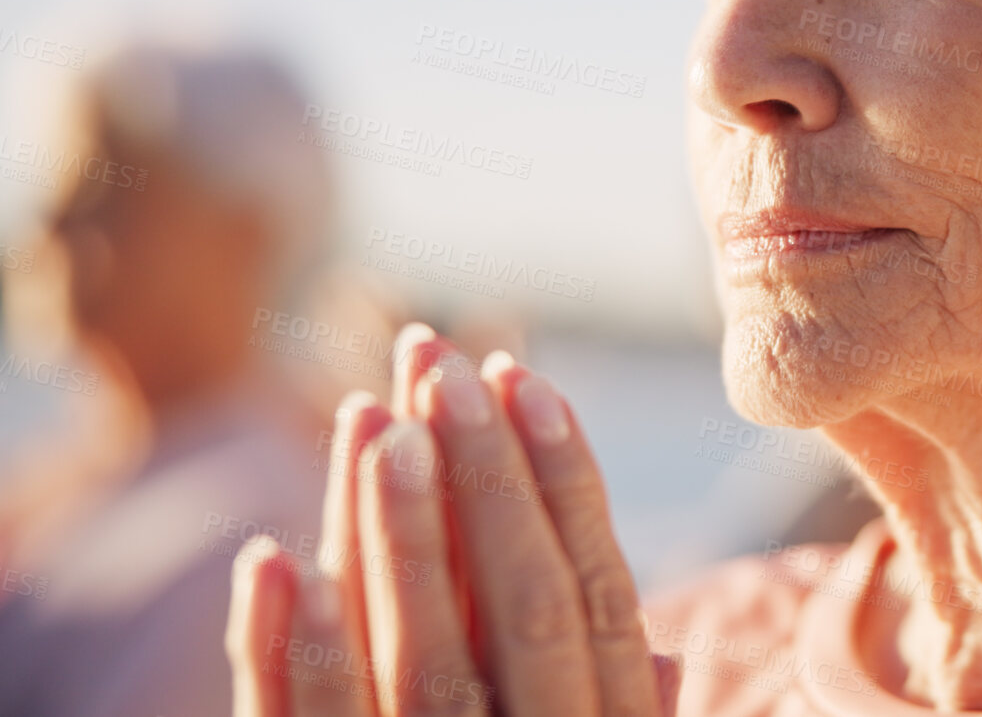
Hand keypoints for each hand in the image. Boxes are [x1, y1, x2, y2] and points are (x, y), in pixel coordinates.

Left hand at [226, 325, 680, 715]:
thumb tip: (670, 653)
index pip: (599, 596)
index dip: (568, 484)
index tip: (525, 378)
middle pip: (519, 609)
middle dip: (484, 481)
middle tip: (444, 365)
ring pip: (421, 659)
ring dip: (397, 535)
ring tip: (369, 416)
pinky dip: (289, 649)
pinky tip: (270, 562)